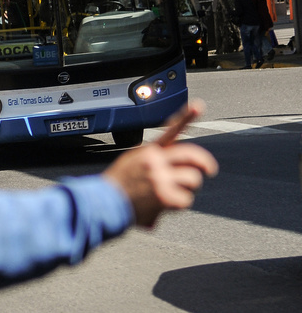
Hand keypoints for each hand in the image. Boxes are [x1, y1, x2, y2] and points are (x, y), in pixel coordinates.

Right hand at [102, 100, 218, 227]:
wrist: (103, 203)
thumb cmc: (116, 187)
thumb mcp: (130, 164)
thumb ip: (152, 162)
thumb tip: (174, 169)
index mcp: (148, 151)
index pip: (170, 130)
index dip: (186, 116)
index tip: (198, 106)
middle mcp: (155, 160)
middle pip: (191, 155)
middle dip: (204, 163)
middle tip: (209, 170)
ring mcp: (160, 176)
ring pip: (192, 179)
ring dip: (188, 189)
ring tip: (171, 196)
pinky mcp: (164, 195)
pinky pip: (185, 200)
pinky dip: (178, 206)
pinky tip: (164, 207)